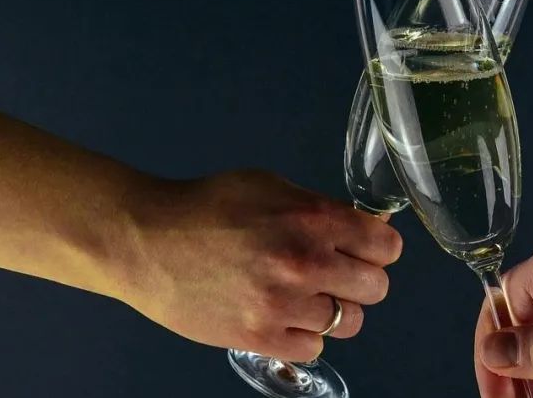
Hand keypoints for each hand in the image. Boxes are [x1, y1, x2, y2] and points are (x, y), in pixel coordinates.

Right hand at [112, 170, 401, 360]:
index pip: (385, 246)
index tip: (366, 251)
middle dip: (361, 280)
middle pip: (376, 288)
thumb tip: (365, 229)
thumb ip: (320, 209)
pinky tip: (284, 317)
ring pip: (349, 322)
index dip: (379, 248)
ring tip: (307, 297)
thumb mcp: (272, 186)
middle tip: (336, 275)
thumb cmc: (208, 206)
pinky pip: (314, 348)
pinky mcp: (259, 336)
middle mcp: (305, 261)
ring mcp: (283, 304)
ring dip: (334, 310)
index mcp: (313, 218)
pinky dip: (304, 335)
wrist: (146, 241)